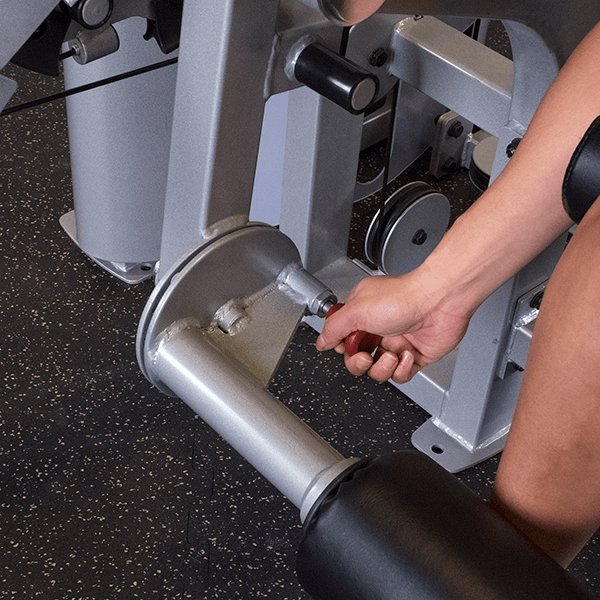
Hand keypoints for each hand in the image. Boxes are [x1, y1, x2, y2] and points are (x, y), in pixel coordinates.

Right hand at [316, 272, 470, 383]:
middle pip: (358, 359)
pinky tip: (407, 355)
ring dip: (383, 367)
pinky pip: (401, 376)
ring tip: (392, 354)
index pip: (343, 339)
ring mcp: (397, 342)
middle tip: (366, 356)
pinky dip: (402, 370)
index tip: (346, 346)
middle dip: (359, 363)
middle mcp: (379, 328)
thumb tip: (321, 341)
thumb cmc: (404, 298)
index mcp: (362, 314)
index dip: (343, 348)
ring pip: (378, 371)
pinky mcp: (415, 356)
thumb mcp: (356, 310)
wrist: (440, 301)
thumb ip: (334, 328)